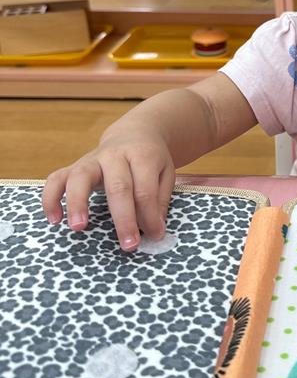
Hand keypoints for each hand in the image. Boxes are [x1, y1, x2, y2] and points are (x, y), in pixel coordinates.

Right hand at [42, 137, 175, 251]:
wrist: (133, 133)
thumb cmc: (150, 158)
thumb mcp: (165, 173)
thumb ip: (159, 200)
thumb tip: (153, 230)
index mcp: (142, 155)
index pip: (145, 190)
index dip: (149, 215)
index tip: (154, 235)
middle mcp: (115, 155)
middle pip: (118, 186)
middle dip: (123, 219)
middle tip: (128, 245)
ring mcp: (92, 159)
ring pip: (80, 177)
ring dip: (78, 203)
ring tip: (79, 228)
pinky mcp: (74, 165)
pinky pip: (56, 179)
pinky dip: (51, 198)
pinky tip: (54, 219)